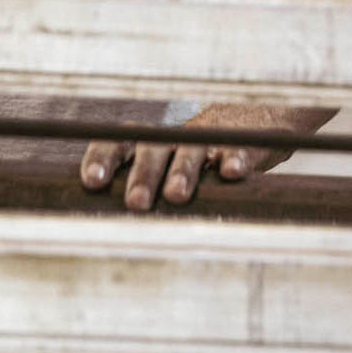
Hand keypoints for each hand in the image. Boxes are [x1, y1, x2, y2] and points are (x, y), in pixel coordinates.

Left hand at [79, 140, 288, 210]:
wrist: (259, 123)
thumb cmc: (203, 155)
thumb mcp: (172, 164)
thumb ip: (147, 187)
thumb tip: (108, 229)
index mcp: (155, 142)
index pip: (122, 142)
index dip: (105, 158)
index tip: (92, 182)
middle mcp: (178, 136)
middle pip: (154, 149)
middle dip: (143, 175)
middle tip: (135, 202)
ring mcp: (210, 137)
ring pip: (192, 150)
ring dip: (182, 171)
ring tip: (176, 195)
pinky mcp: (243, 141)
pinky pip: (237, 148)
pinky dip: (233, 158)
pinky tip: (230, 173)